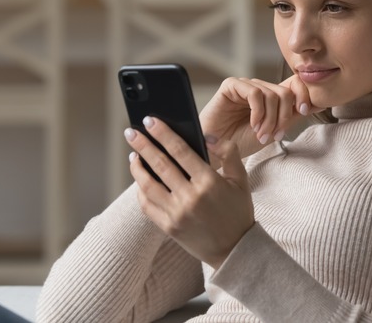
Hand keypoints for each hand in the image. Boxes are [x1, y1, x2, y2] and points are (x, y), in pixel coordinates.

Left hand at [125, 116, 253, 268]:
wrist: (234, 251)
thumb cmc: (238, 212)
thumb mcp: (240, 179)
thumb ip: (228, 152)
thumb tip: (206, 136)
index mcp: (209, 182)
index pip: (180, 151)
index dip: (162, 134)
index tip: (150, 121)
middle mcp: (190, 197)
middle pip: (159, 164)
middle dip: (143, 145)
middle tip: (131, 132)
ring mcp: (177, 213)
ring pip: (148, 185)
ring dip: (137, 167)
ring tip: (133, 154)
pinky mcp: (168, 227)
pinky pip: (147, 205)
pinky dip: (141, 190)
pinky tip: (140, 179)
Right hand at [199, 75, 322, 163]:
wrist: (217, 151)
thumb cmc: (242, 142)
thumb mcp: (274, 130)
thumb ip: (292, 116)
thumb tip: (320, 103)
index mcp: (271, 96)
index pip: (295, 84)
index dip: (304, 95)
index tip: (304, 111)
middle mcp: (260, 88)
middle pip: (285, 92)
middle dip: (283, 117)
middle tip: (274, 135)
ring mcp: (246, 86)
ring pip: (271, 95)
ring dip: (270, 119)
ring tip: (261, 135)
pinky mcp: (231, 86)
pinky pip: (254, 93)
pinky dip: (258, 112)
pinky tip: (253, 125)